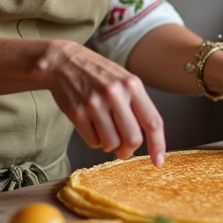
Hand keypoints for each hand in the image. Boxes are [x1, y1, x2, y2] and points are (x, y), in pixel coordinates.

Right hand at [39, 41, 166, 164]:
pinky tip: (91, 125)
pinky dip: (95, 140)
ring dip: (110, 145)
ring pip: (112, 144)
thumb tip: (147, 139)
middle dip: (128, 149)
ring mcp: (94, 103)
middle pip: (132, 139)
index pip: (152, 121)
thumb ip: (136, 105)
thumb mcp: (123, 80)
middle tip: (123, 148)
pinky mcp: (77, 113)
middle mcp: (115, 94)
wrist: (64, 61)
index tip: (158, 161)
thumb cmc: (98, 73)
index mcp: (132, 85)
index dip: (158, 144)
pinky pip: (93, 142)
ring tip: (105, 130)